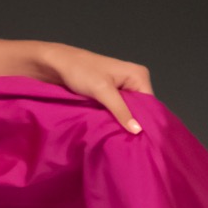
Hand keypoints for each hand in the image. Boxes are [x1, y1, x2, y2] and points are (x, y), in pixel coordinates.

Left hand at [32, 42, 153, 134]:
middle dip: (133, 123)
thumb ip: (120, 110)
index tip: (141, 141)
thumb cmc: (80, 71)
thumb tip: (137, 130)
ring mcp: (122, 87)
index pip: (149, 104)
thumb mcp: (102, 91)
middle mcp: (134, 80)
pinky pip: (118, 110)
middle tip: (129, 143)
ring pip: (128, 111)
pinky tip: (111, 130)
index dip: (145, 121)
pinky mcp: (110, 94)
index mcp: (138, 75)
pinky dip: (114, 119)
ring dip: (122, 122)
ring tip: (120, 139)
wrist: (57, 64)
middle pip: (140, 108)